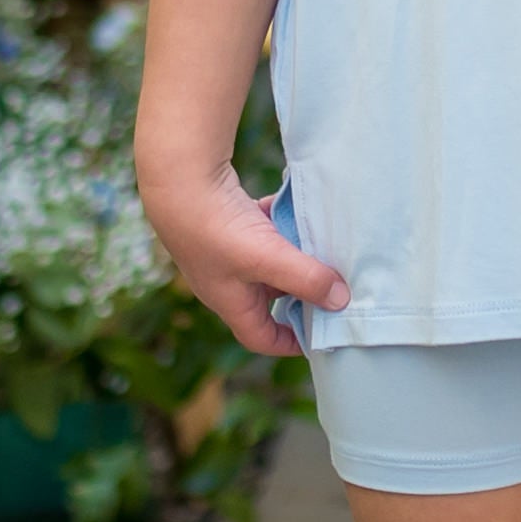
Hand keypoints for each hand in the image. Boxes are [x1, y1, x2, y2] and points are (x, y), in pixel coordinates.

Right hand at [137, 156, 347, 357]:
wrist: (178, 178)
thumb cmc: (215, 228)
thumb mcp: (267, 260)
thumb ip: (307, 280)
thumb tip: (342, 301)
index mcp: (231, 302)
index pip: (262, 338)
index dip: (291, 343)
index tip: (322, 336)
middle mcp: (228, 280)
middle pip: (272, 297)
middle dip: (303, 294)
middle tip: (338, 288)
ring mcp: (227, 249)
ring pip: (271, 260)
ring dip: (297, 256)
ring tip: (330, 250)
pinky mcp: (230, 219)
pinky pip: (265, 227)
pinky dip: (284, 223)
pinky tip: (303, 211)